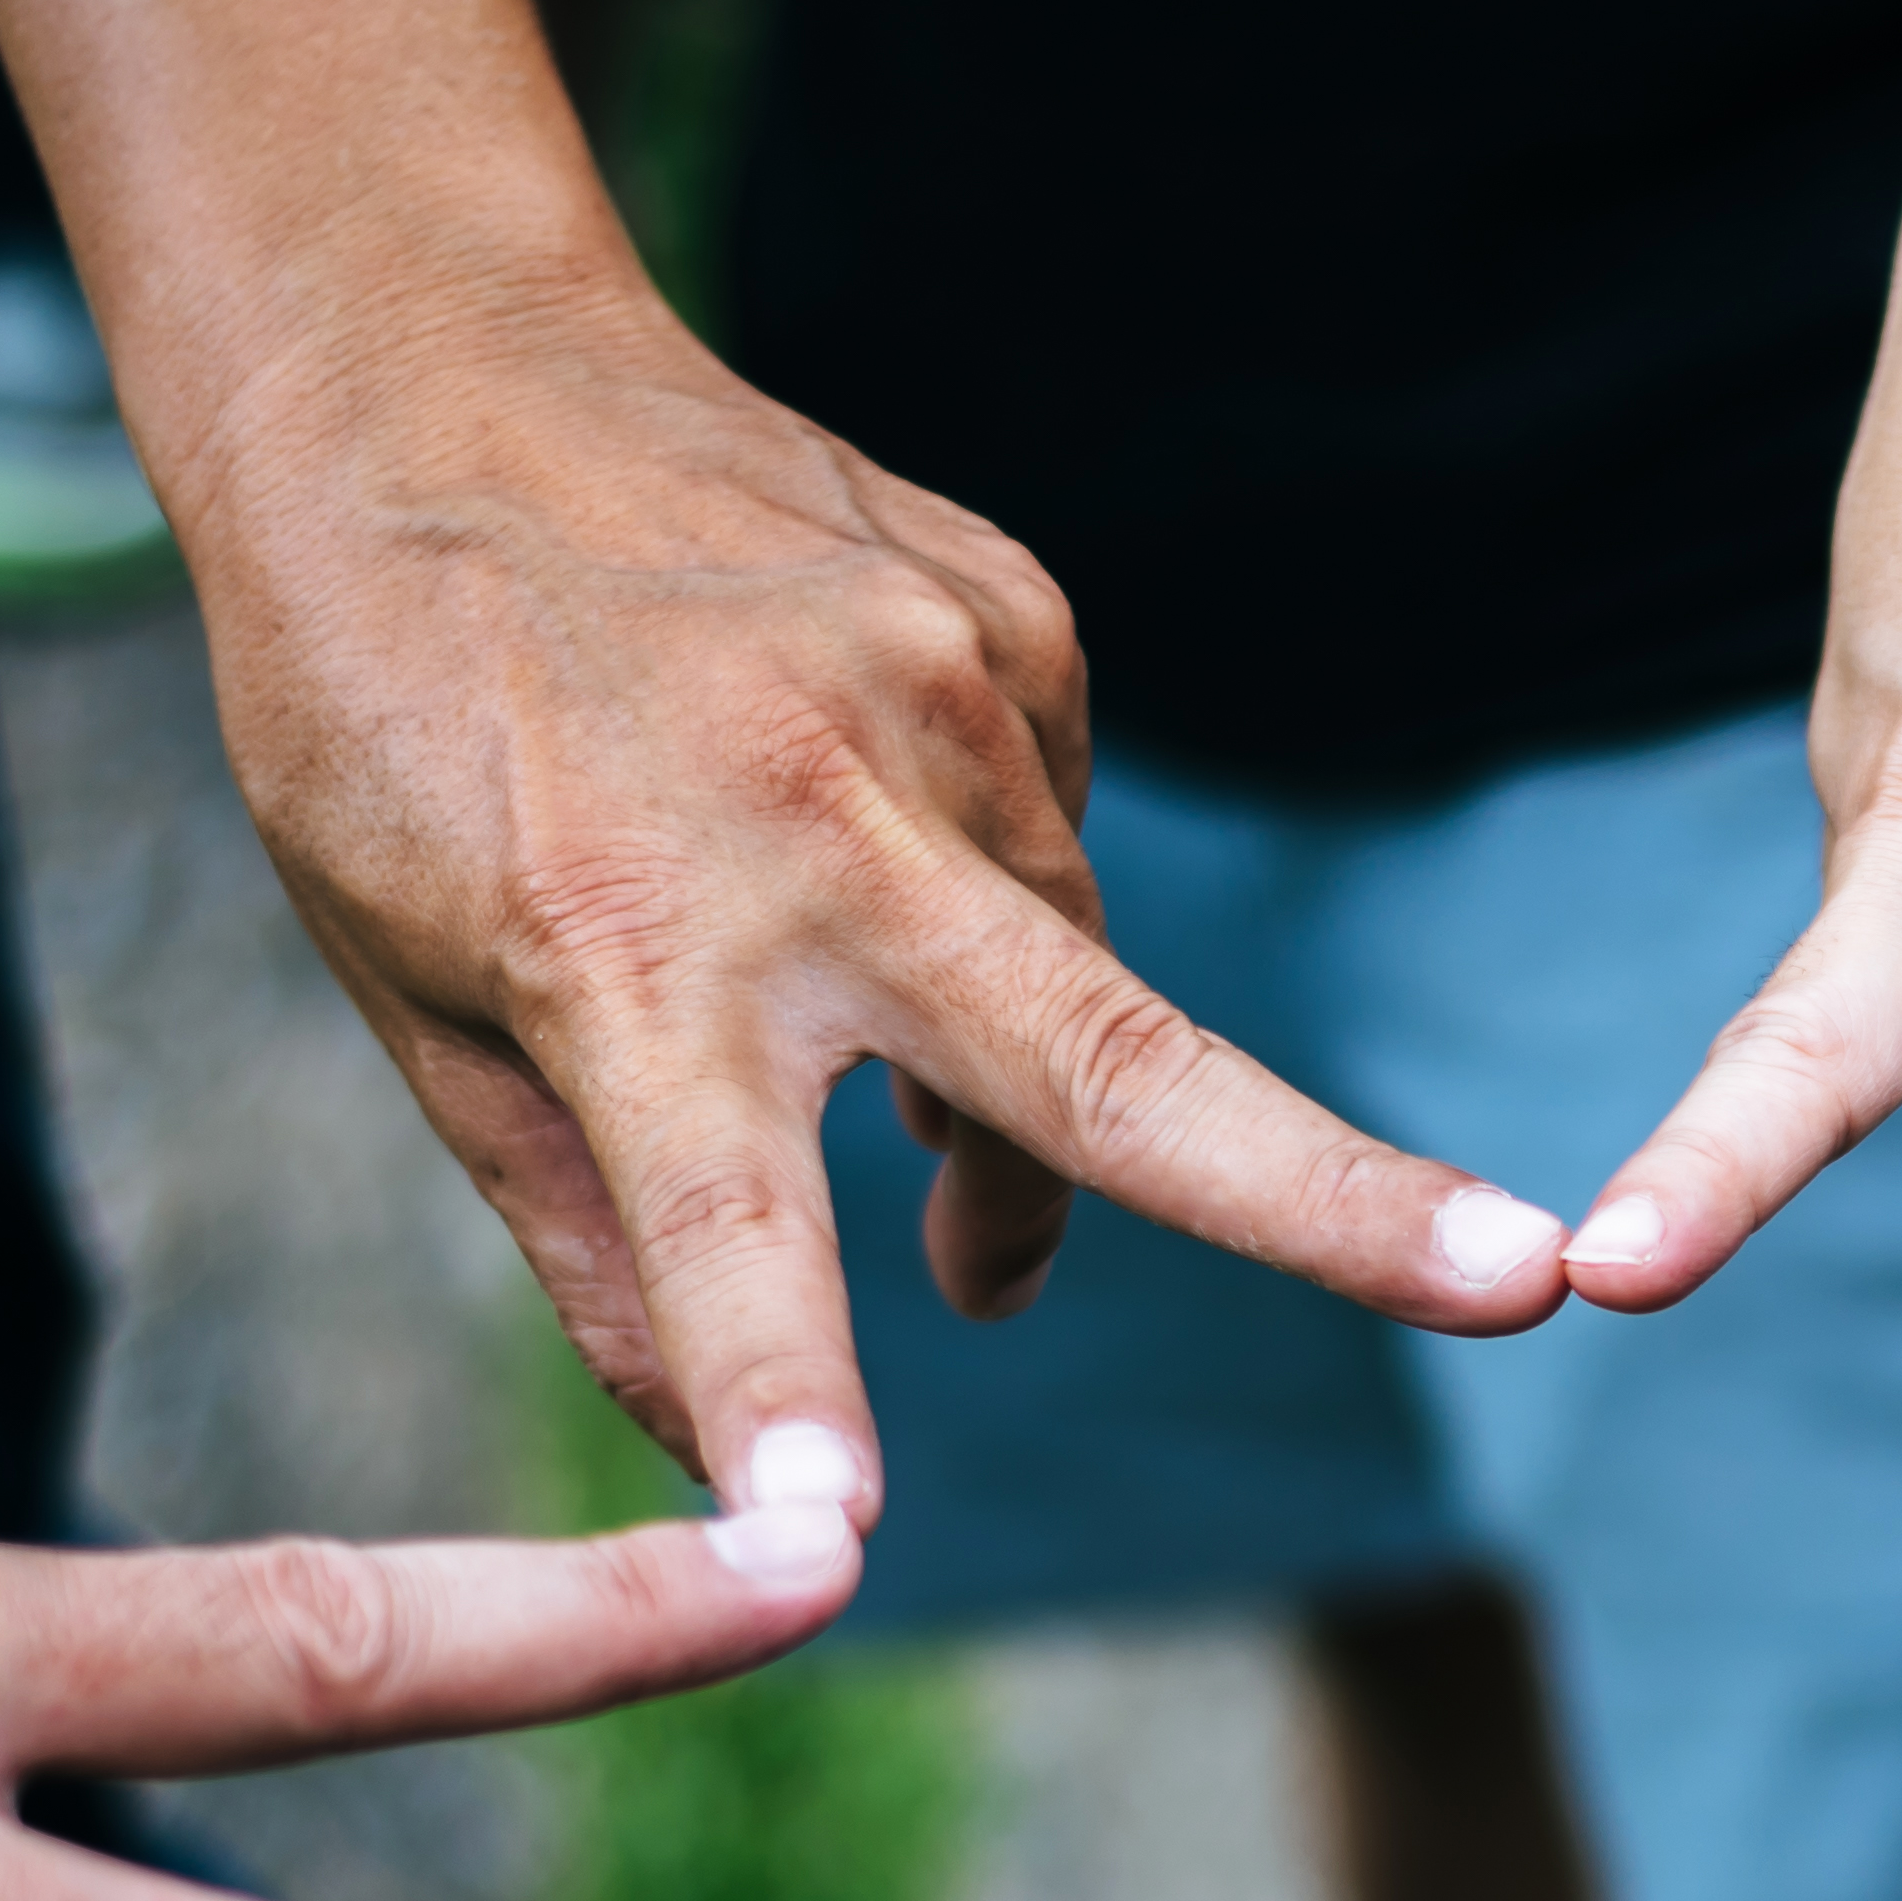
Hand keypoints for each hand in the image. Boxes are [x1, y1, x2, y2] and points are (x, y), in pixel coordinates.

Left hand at [180, 265, 1575, 1527]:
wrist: (416, 351)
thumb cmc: (377, 710)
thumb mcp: (417, 994)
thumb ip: (583, 1229)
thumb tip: (722, 1468)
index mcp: (621, 950)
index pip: (714, 1227)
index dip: (781, 1395)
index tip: (822, 1549)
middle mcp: (809, 822)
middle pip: (1108, 1061)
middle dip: (1331, 1196)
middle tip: (1524, 1283)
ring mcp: (938, 695)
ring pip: (1079, 972)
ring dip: (1030, 1087)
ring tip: (912, 1113)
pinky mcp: (1011, 612)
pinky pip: (1054, 824)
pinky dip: (989, 888)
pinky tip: (860, 828)